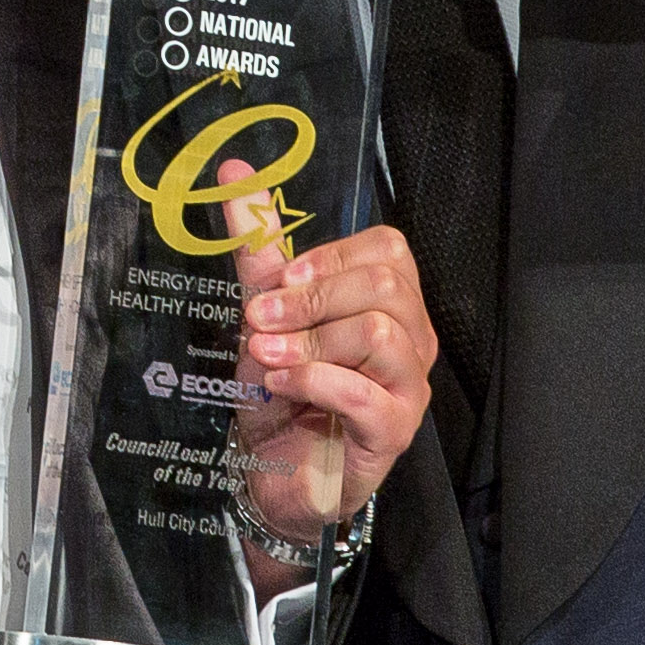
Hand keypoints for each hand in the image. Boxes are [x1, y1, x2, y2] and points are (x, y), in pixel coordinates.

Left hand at [226, 211, 435, 579]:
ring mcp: (408, 387)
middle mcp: (411, 340)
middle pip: (387, 287)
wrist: (272, 471)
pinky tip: (279, 386)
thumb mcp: (263, 311)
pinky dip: (313, 381)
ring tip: (267, 356)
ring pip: (380, 335)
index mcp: (389, 304)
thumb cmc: (281, 392)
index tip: (281, 280)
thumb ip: (258, 246)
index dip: (331, 257)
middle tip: (259, 320)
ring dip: (310, 341)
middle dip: (313, 298)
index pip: (389, 250)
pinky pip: (365, 393)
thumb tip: (233, 174)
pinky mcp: (393, 431)